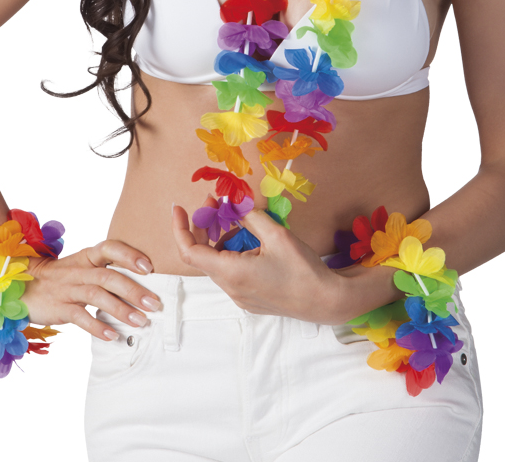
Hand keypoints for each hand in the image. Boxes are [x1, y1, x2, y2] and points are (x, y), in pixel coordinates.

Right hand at [23, 240, 161, 340]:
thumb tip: (140, 288)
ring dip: (121, 309)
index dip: (129, 255)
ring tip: (140, 321)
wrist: (23, 287)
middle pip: (108, 276)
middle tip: (154, 304)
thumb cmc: (62, 278)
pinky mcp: (59, 307)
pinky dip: (97, 326)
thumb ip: (106, 273)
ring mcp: (68, 288)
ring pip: (97, 296)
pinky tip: (113, 335)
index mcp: (87, 256)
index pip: (110, 248)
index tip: (149, 268)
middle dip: (134, 290)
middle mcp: (79, 270)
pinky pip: (80, 316)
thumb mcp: (82, 268)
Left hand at [172, 202, 348, 323]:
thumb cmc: (302, 269)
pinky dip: (232, 252)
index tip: (179, 207)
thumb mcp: (277, 235)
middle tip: (217, 202)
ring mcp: (239, 296)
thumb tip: (234, 204)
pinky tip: (251, 239)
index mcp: (231, 273)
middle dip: (205, 225)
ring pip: (218, 263)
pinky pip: (231, 272)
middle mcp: (230, 288)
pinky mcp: (250, 299)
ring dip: (221, 238)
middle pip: (203, 255)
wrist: (325, 301)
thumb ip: (250, 217)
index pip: (190, 251)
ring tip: (240, 219)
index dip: (180, 228)